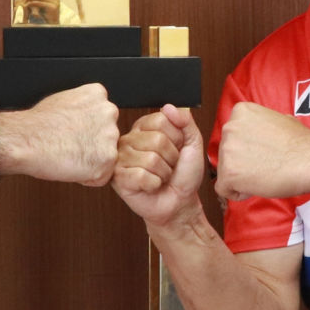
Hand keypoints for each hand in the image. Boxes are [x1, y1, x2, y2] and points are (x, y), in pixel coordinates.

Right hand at [0, 83, 119, 186]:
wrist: (25, 141)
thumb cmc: (36, 125)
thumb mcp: (62, 100)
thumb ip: (82, 107)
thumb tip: (85, 117)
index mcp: (97, 95)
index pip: (102, 117)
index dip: (85, 129)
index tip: (71, 133)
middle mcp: (108, 112)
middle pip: (107, 136)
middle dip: (92, 145)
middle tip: (68, 146)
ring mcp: (110, 135)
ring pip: (106, 156)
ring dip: (90, 161)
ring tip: (68, 155)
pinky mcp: (107, 158)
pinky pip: (102, 176)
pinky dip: (88, 177)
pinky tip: (71, 166)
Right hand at [113, 105, 207, 229]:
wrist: (179, 202)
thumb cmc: (183, 174)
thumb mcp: (192, 143)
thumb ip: (185, 121)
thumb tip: (168, 107)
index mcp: (145, 127)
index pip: (162, 120)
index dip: (176, 138)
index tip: (176, 149)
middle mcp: (130, 139)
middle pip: (157, 140)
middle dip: (171, 158)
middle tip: (168, 166)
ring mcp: (121, 158)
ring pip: (151, 159)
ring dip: (163, 173)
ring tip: (160, 176)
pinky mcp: (117, 177)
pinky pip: (141, 175)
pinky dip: (153, 184)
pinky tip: (150, 185)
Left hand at [215, 101, 309, 199]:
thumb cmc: (301, 144)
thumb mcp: (279, 119)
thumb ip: (261, 125)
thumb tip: (261, 132)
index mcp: (241, 112)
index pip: (233, 136)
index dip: (247, 150)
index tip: (262, 154)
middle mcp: (229, 127)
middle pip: (226, 153)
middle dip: (243, 163)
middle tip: (265, 166)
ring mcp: (227, 150)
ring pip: (225, 171)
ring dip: (243, 177)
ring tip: (265, 175)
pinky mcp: (228, 172)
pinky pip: (224, 189)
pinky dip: (240, 193)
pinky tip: (258, 186)